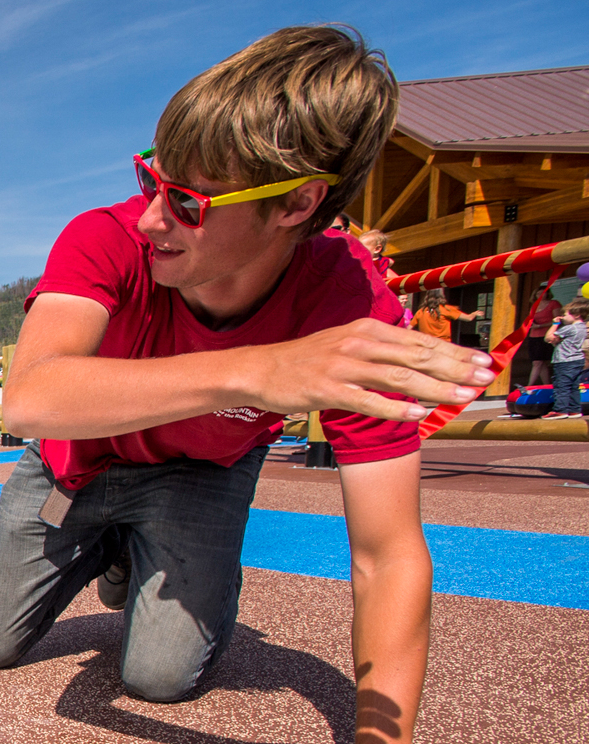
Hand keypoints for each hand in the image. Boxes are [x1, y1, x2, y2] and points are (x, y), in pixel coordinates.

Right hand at [250, 319, 491, 420]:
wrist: (260, 370)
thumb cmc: (306, 361)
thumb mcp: (346, 343)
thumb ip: (381, 348)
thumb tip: (417, 356)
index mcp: (367, 329)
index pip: (420, 341)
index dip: (455, 352)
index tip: (483, 362)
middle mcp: (359, 343)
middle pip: (417, 356)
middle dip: (455, 368)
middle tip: (484, 378)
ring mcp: (343, 366)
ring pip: (398, 377)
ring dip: (435, 388)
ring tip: (462, 397)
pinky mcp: (328, 389)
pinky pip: (368, 400)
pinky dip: (395, 407)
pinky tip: (418, 413)